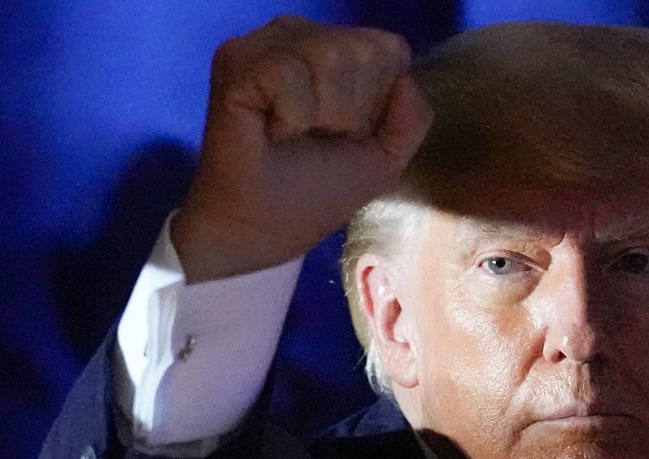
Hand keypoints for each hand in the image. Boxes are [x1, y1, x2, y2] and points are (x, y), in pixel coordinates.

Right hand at [172, 16, 432, 282]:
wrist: (260, 232)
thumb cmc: (314, 193)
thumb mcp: (385, 156)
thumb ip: (413, 115)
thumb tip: (404, 77)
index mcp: (333, 49)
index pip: (388, 50)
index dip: (377, 103)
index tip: (343, 135)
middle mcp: (298, 36)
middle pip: (364, 51)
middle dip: (351, 110)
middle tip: (314, 139)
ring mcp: (264, 44)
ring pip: (330, 55)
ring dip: (322, 115)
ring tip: (292, 136)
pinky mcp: (235, 62)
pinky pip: (289, 72)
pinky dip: (292, 116)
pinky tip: (271, 132)